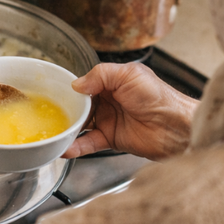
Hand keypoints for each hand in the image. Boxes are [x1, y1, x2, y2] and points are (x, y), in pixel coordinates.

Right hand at [63, 63, 197, 160]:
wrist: (175, 126)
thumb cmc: (160, 97)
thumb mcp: (129, 75)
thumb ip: (101, 75)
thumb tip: (78, 84)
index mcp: (113, 82)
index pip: (86, 83)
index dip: (71, 88)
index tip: (54, 91)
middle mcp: (110, 100)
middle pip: (80, 105)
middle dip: (65, 109)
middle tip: (49, 113)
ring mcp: (110, 120)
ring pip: (82, 125)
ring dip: (68, 129)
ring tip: (53, 132)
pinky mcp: (112, 139)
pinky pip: (90, 143)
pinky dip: (77, 146)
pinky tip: (66, 148)